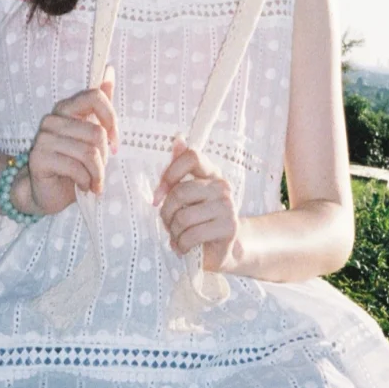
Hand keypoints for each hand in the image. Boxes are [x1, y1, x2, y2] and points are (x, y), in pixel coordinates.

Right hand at [11, 64, 118, 214]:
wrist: (47, 192)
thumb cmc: (73, 164)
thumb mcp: (91, 135)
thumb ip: (100, 105)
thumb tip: (110, 69)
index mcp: (66, 108)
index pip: (95, 97)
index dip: (111, 119)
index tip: (115, 141)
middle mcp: (53, 119)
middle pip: (96, 132)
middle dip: (104, 157)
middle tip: (100, 170)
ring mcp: (43, 138)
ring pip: (88, 152)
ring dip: (97, 173)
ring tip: (94, 182)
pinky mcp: (39, 157)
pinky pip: (75, 167)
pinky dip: (86, 181)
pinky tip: (83, 186)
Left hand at [152, 136, 239, 272]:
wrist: (223, 249)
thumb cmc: (199, 220)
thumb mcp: (187, 195)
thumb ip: (179, 171)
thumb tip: (178, 139)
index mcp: (211, 173)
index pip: (192, 157)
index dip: (170, 173)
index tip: (159, 194)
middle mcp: (222, 186)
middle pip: (180, 192)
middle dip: (166, 212)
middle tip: (168, 223)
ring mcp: (228, 207)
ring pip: (183, 217)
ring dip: (174, 232)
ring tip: (177, 237)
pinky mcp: (229, 228)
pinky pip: (192, 235)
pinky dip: (182, 245)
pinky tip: (184, 247)